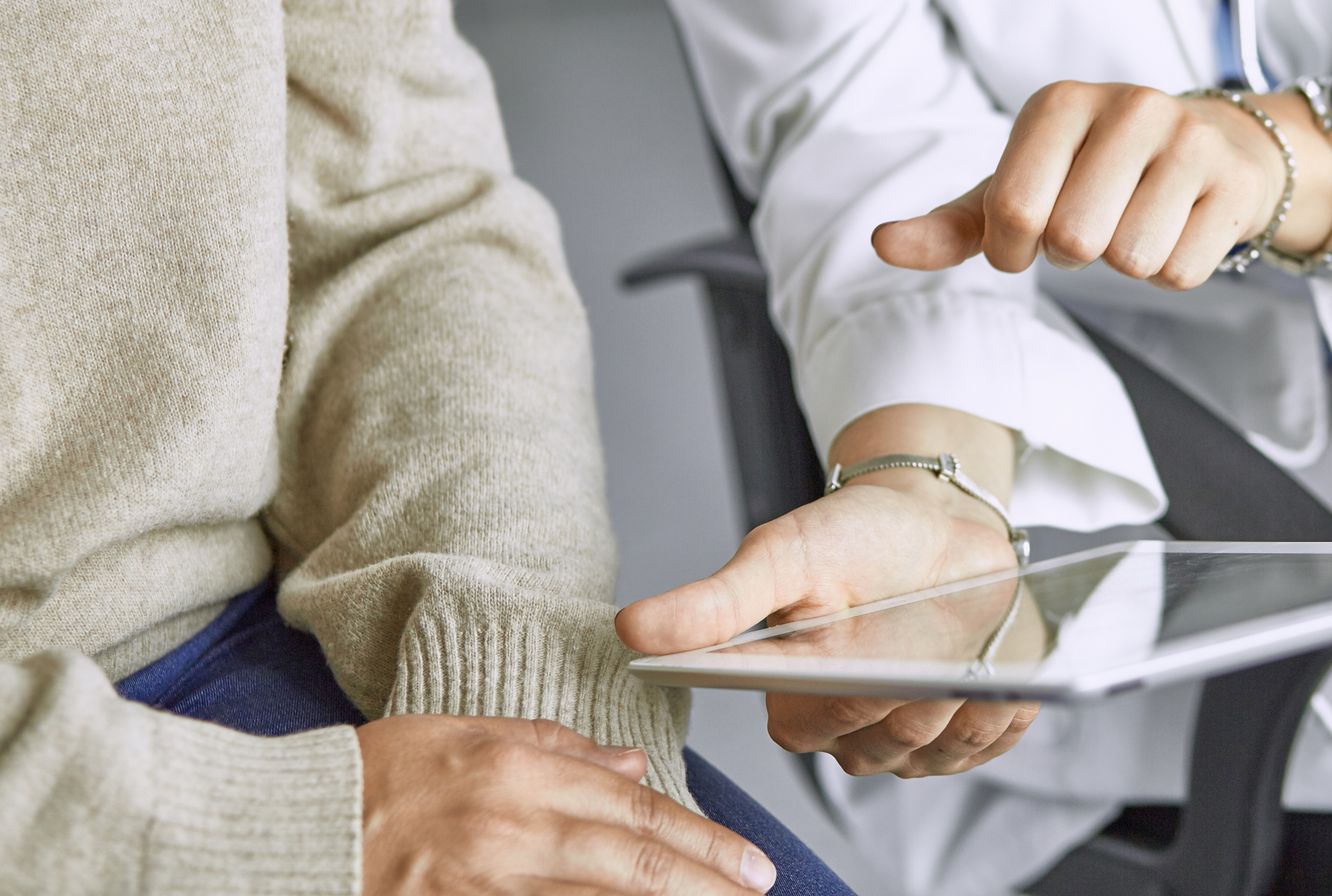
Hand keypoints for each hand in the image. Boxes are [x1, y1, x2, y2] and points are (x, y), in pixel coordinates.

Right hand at [357, 714, 777, 894]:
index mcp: (518, 774)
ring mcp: (486, 887)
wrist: (290, 829)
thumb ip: (556, 748)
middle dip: (705, 884)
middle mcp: (511, 831)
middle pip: (632, 863)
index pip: (634, 810)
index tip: (748, 862)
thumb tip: (631, 765)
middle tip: (758, 891)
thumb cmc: (375, 777)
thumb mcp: (467, 735)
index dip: (700, 839)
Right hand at [618, 472, 1041, 777]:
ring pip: (935, 749)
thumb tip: (632, 626)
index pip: (808, 724)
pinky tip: (1000, 672)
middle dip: (906, 691)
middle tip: (922, 643)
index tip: (859, 660)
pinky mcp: (965, 734)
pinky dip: (1002, 712)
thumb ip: (717, 601)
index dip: (840, 697)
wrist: (934, 521)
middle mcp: (846, 730)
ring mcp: (908, 738)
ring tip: (970, 657)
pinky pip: (988, 745)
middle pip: (880, 743)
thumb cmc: (853, 534)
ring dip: (959, 701)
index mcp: (791, 696)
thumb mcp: (784, 554)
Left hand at [874, 81, 1290, 288]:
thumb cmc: (1092, 174)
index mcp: (1059, 103)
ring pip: (1133, 259)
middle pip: (1076, 240)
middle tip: (1091, 227)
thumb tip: (880, 243)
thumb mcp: (1015, 190)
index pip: (1014, 209)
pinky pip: (1182, 271)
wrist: (1210, 149)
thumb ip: (949, 225)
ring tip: (1135, 222)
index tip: (1026, 239)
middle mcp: (1129, 106)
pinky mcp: (1233, 181)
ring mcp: (1189, 140)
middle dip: (1075, 255)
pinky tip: (1176, 229)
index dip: (1012, 249)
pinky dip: (1170, 270)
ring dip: (1125, 263)